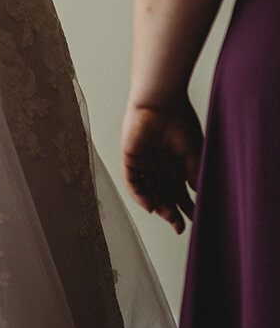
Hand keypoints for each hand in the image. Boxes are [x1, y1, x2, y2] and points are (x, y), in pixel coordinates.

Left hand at [121, 94, 203, 233]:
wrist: (161, 101)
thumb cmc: (180, 120)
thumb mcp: (194, 152)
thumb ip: (194, 174)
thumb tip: (197, 195)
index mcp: (175, 162)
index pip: (179, 190)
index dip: (186, 206)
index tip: (195, 219)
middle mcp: (159, 164)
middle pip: (164, 194)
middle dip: (172, 211)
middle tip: (180, 226)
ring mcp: (144, 162)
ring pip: (149, 191)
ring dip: (158, 206)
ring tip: (169, 218)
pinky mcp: (130, 158)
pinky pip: (133, 182)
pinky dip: (140, 195)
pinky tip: (151, 206)